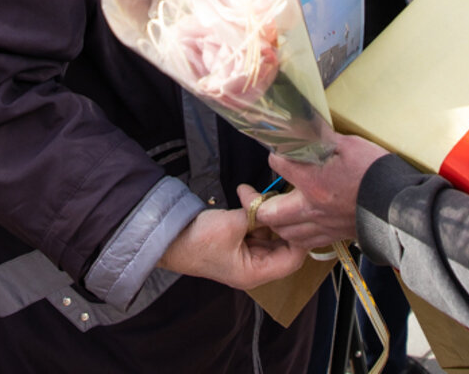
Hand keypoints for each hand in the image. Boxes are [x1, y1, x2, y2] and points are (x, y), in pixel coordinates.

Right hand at [156, 189, 305, 289]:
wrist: (168, 239)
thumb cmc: (199, 239)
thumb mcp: (232, 224)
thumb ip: (258, 214)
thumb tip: (273, 202)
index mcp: (255, 273)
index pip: (293, 259)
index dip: (299, 237)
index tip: (299, 212)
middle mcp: (254, 268)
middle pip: (284, 247)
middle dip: (282, 222)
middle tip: (279, 199)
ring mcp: (246, 256)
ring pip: (270, 235)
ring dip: (266, 215)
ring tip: (257, 195)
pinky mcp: (239, 244)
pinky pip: (257, 230)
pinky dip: (256, 215)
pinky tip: (248, 197)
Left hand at [256, 133, 388, 251]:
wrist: (398, 204)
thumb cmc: (376, 172)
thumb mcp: (348, 144)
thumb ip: (322, 138)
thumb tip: (304, 124)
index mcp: (313, 181)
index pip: (278, 164)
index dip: (274, 155)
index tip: (276, 152)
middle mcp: (311, 208)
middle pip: (268, 212)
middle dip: (253, 202)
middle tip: (246, 193)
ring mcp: (321, 225)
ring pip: (283, 231)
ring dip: (271, 221)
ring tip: (268, 209)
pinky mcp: (332, 236)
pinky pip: (303, 242)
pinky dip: (292, 234)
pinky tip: (293, 226)